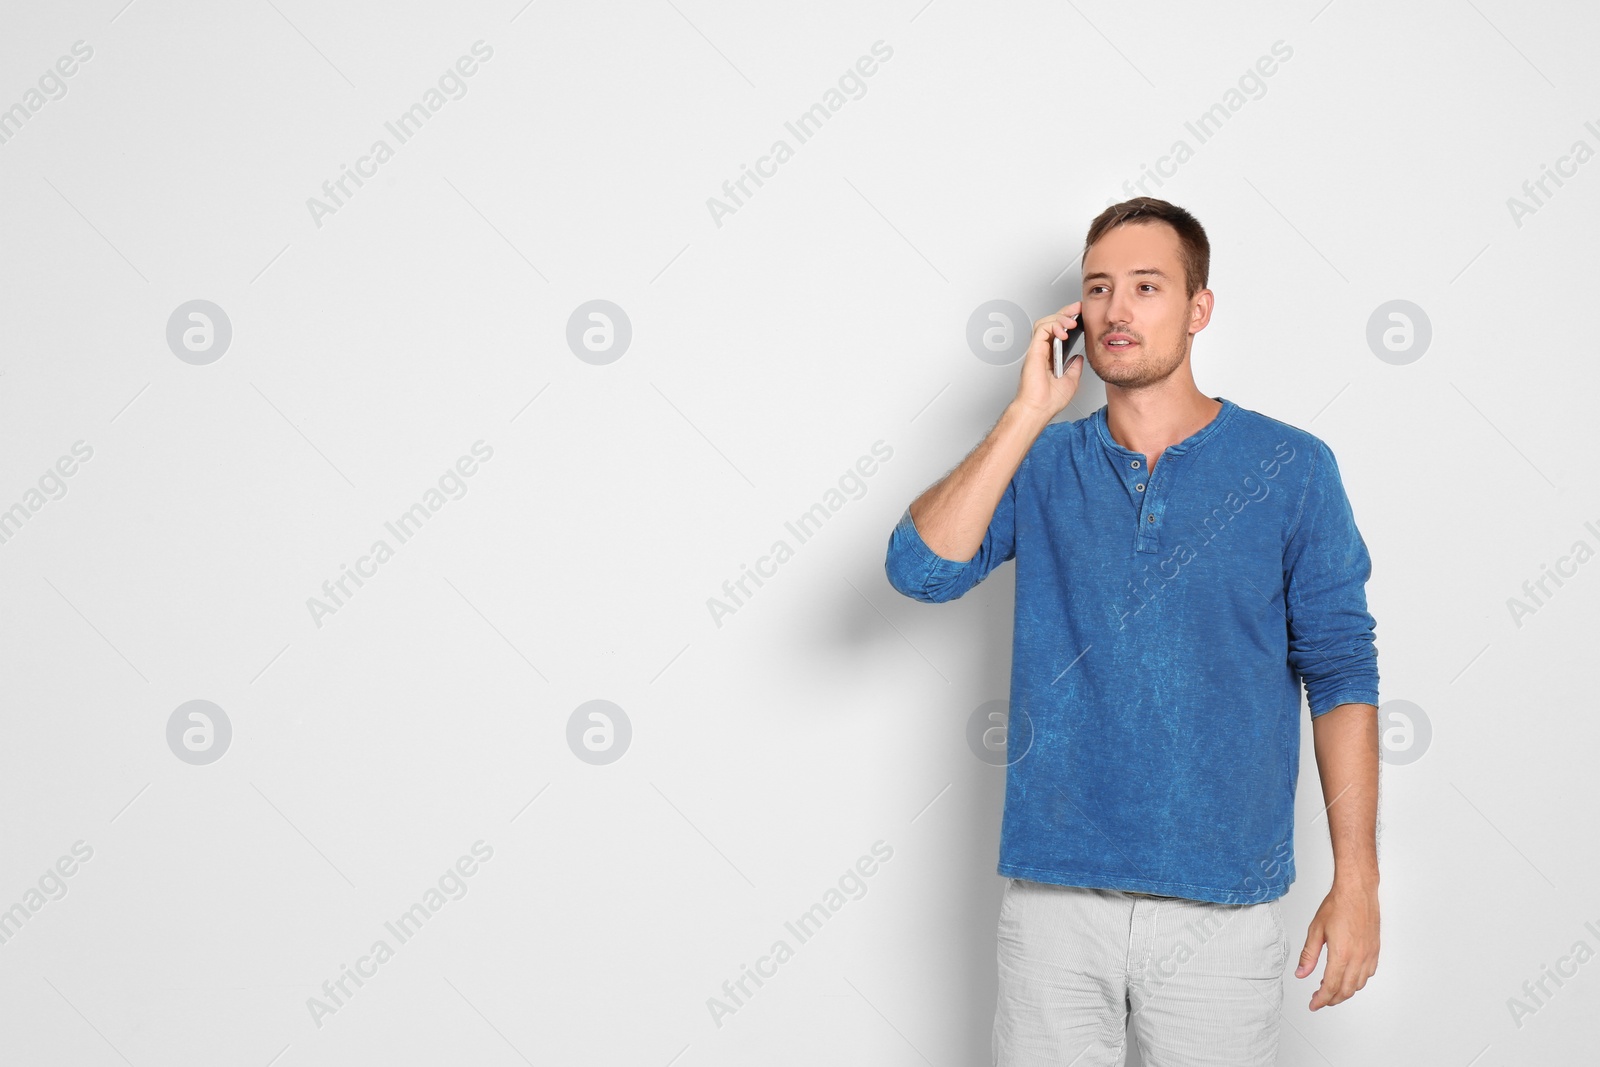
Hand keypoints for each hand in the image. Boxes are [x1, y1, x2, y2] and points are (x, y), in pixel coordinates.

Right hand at [1012, 302, 1085, 420]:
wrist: (1039, 409)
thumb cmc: (1049, 400)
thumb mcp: (1071, 381)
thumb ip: (1074, 367)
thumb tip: (1078, 357)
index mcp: (1050, 357)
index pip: (1058, 331)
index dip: (1068, 320)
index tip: (1081, 314)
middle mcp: (1042, 351)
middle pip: (1051, 322)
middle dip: (1065, 311)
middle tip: (1078, 307)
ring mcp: (1037, 350)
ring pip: (1044, 322)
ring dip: (1059, 317)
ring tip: (1072, 321)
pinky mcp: (1034, 351)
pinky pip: (1041, 329)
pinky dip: (1052, 325)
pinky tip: (1064, 331)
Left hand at [1296, 881, 1379, 1008]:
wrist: (1357, 892)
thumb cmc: (1338, 905)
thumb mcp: (1315, 930)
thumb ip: (1308, 955)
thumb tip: (1301, 973)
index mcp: (1342, 954)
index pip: (1330, 986)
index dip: (1321, 999)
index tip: (1314, 1004)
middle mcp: (1358, 958)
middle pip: (1346, 990)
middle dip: (1332, 999)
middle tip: (1320, 999)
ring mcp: (1369, 955)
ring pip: (1358, 984)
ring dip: (1344, 991)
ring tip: (1330, 988)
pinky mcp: (1375, 951)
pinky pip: (1368, 974)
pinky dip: (1357, 981)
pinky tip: (1348, 976)